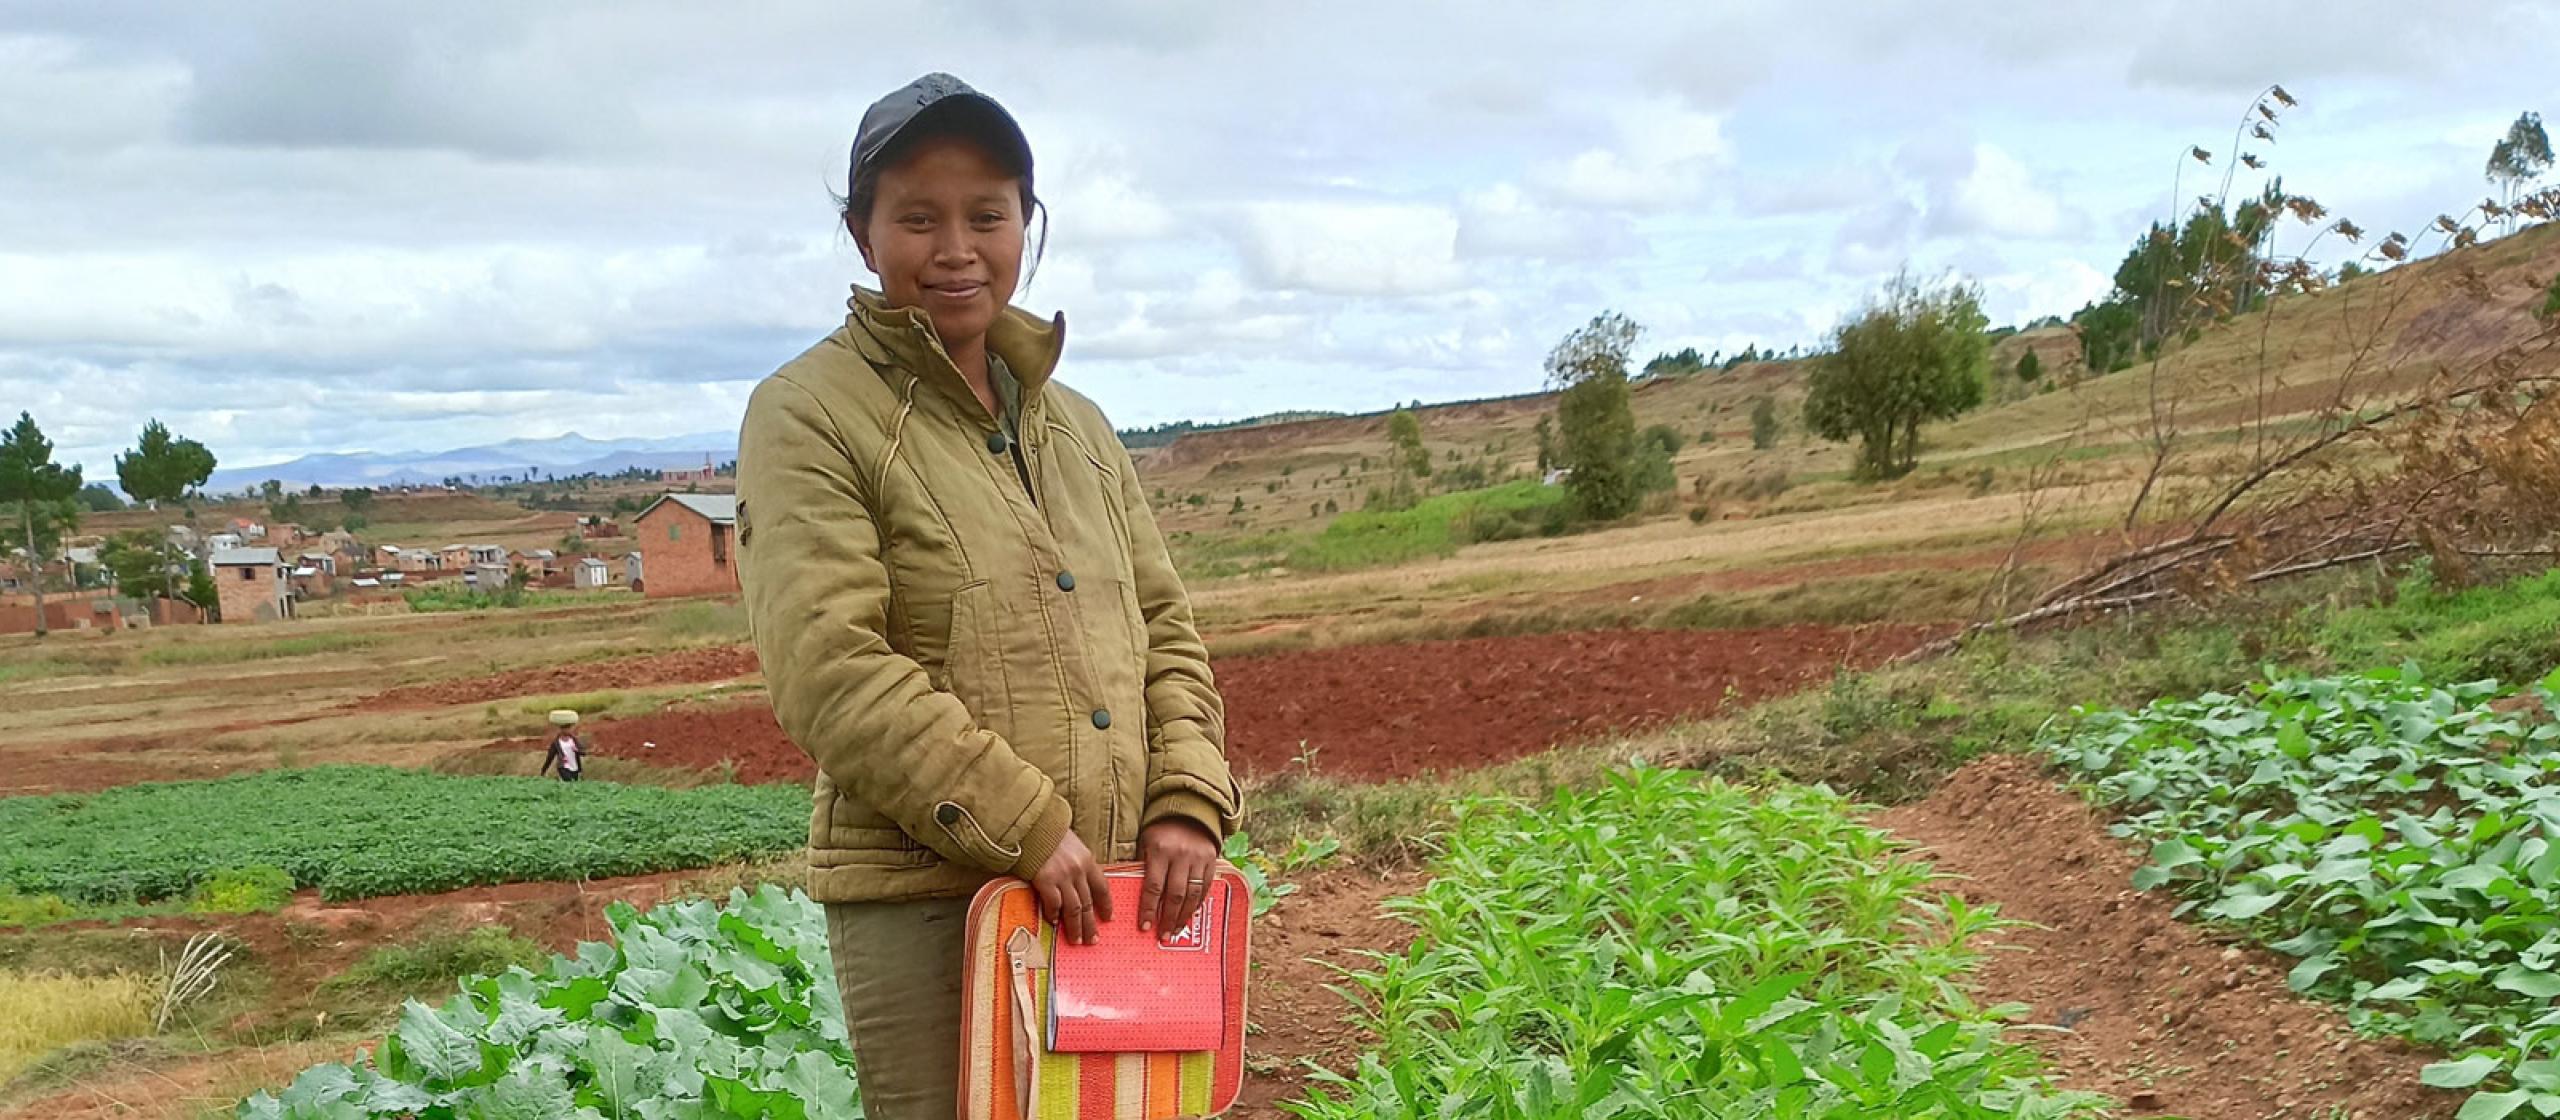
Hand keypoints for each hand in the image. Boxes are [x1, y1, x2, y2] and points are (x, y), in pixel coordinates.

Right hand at [1031, 830, 1110, 945]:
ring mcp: (1062, 876)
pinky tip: (1054, 922)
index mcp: (1088, 862)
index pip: (1102, 888)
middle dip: (1091, 924)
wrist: (1032, 825)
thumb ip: (1079, 863)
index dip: (1106, 905)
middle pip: (1088, 903)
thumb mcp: (1073, 846)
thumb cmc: (1050, 834)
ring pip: (1074, 908)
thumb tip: (1079, 882)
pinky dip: (1054, 914)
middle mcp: (1078, 871)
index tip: (1108, 918)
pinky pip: (1053, 903)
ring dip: (1076, 927)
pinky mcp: (1045, 880)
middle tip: (1092, 940)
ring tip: (1077, 940)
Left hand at [1138, 818, 1218, 942]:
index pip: (1153, 886)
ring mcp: (1198, 859)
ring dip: (1183, 916)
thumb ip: (1144, 866)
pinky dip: (1197, 905)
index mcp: (1160, 851)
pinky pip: (1205, 888)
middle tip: (1162, 935)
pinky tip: (1188, 916)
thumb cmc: (1162, 832)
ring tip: (1175, 931)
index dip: (1149, 909)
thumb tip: (1134, 896)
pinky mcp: (1212, 862)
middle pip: (1175, 895)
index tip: (1144, 927)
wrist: (1190, 814)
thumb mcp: (1147, 842)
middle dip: (1168, 918)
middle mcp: (1181, 856)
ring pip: (1192, 895)